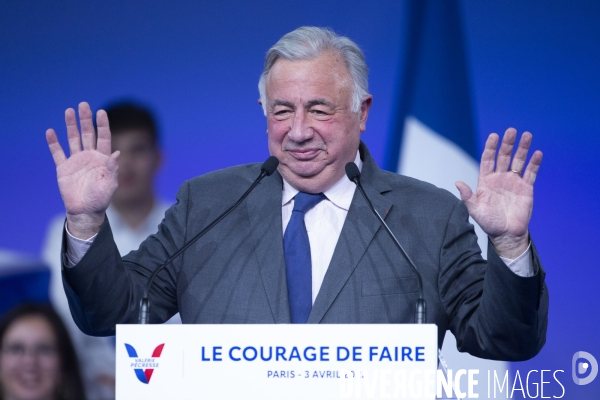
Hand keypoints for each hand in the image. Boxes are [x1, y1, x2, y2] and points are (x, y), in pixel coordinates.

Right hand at [46, 102, 118, 238]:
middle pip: (87, 134)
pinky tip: (51, 131)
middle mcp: (89, 156)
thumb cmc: (101, 199)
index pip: (103, 137)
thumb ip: (112, 169)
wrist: (85, 211)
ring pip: (73, 139)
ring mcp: (76, 161)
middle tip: (83, 105)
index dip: (102, 125)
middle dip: (85, 120)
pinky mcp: (63, 168)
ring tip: (69, 111)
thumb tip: (117, 153)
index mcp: (102, 159)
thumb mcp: (110, 184)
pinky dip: (54, 143)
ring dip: (71, 126)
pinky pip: (57, 153)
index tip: (101, 112)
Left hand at [455, 128, 541, 258]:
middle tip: (511, 131)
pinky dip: (534, 163)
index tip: (494, 135)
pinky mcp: (526, 188)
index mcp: (486, 180)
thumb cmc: (489, 222)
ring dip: (522, 149)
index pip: (488, 159)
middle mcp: (500, 178)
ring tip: (527, 135)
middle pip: (504, 157)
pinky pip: (531, 173)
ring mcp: (513, 182)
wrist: (506, 234)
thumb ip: (467, 196)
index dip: (491, 148)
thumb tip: (457, 182)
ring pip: (518, 161)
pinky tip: (537, 153)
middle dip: (507, 144)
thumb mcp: (475, 210)